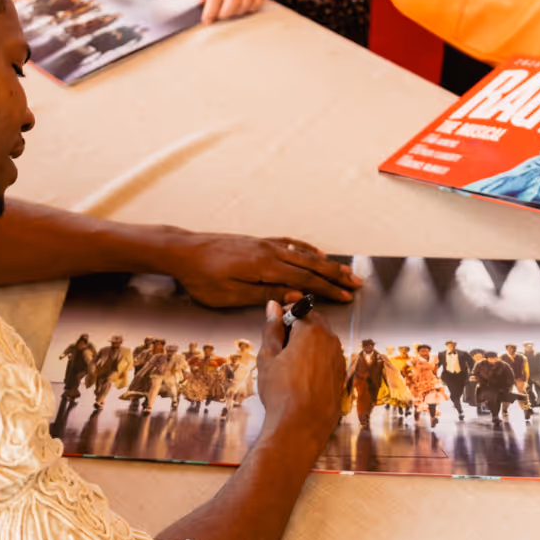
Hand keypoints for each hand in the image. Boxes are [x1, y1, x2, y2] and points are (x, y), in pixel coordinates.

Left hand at [164, 232, 361, 307]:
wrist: (183, 251)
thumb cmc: (203, 277)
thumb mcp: (232, 294)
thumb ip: (266, 295)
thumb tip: (296, 297)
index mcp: (265, 267)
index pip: (304, 280)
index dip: (328, 289)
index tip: (346, 297)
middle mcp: (269, 252)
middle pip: (311, 264)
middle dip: (336, 275)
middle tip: (357, 283)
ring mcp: (264, 244)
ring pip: (303, 253)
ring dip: (326, 263)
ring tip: (345, 270)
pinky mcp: (257, 242)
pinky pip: (289, 244)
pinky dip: (306, 249)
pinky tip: (316, 253)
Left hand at [201, 0, 268, 24]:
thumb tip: (203, 0)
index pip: (213, 3)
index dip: (209, 15)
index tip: (207, 20)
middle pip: (229, 10)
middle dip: (222, 15)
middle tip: (218, 13)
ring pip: (243, 9)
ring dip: (235, 12)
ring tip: (230, 8)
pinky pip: (256, 4)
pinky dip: (249, 8)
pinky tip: (243, 5)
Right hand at [257, 301, 345, 441]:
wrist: (300, 426)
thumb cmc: (281, 393)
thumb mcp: (268, 357)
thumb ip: (272, 328)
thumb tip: (273, 308)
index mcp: (312, 331)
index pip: (298, 309)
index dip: (284, 314)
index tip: (275, 323)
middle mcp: (330, 341)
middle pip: (313, 322)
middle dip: (297, 327)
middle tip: (278, 345)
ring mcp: (338, 358)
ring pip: (322, 340)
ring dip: (307, 344)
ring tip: (288, 363)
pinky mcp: (341, 374)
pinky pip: (328, 358)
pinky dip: (316, 359)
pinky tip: (301, 376)